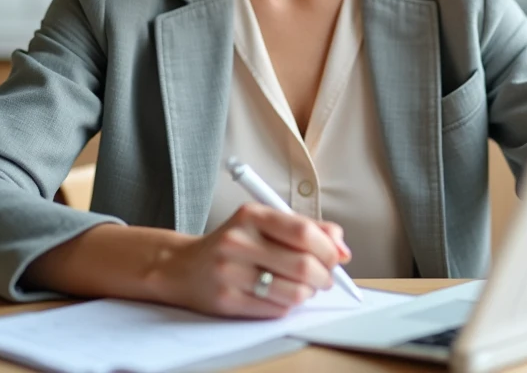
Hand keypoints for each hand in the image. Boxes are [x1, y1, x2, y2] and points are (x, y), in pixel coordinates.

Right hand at [154, 203, 350, 318]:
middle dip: (324, 276)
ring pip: (294, 292)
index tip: (336, 257)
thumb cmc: (233, 244)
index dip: (329, 249)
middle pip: (303, 265)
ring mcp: (231, 272)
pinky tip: (280, 295)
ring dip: (308, 293)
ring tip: (303, 287)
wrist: (184, 267)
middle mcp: (239, 241)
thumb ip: (306, 229)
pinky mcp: (228, 300)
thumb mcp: (265, 223)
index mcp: (252, 216)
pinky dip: (288, 305)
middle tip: (324, 277)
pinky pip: (277, 309)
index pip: (304, 232)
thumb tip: (342, 247)